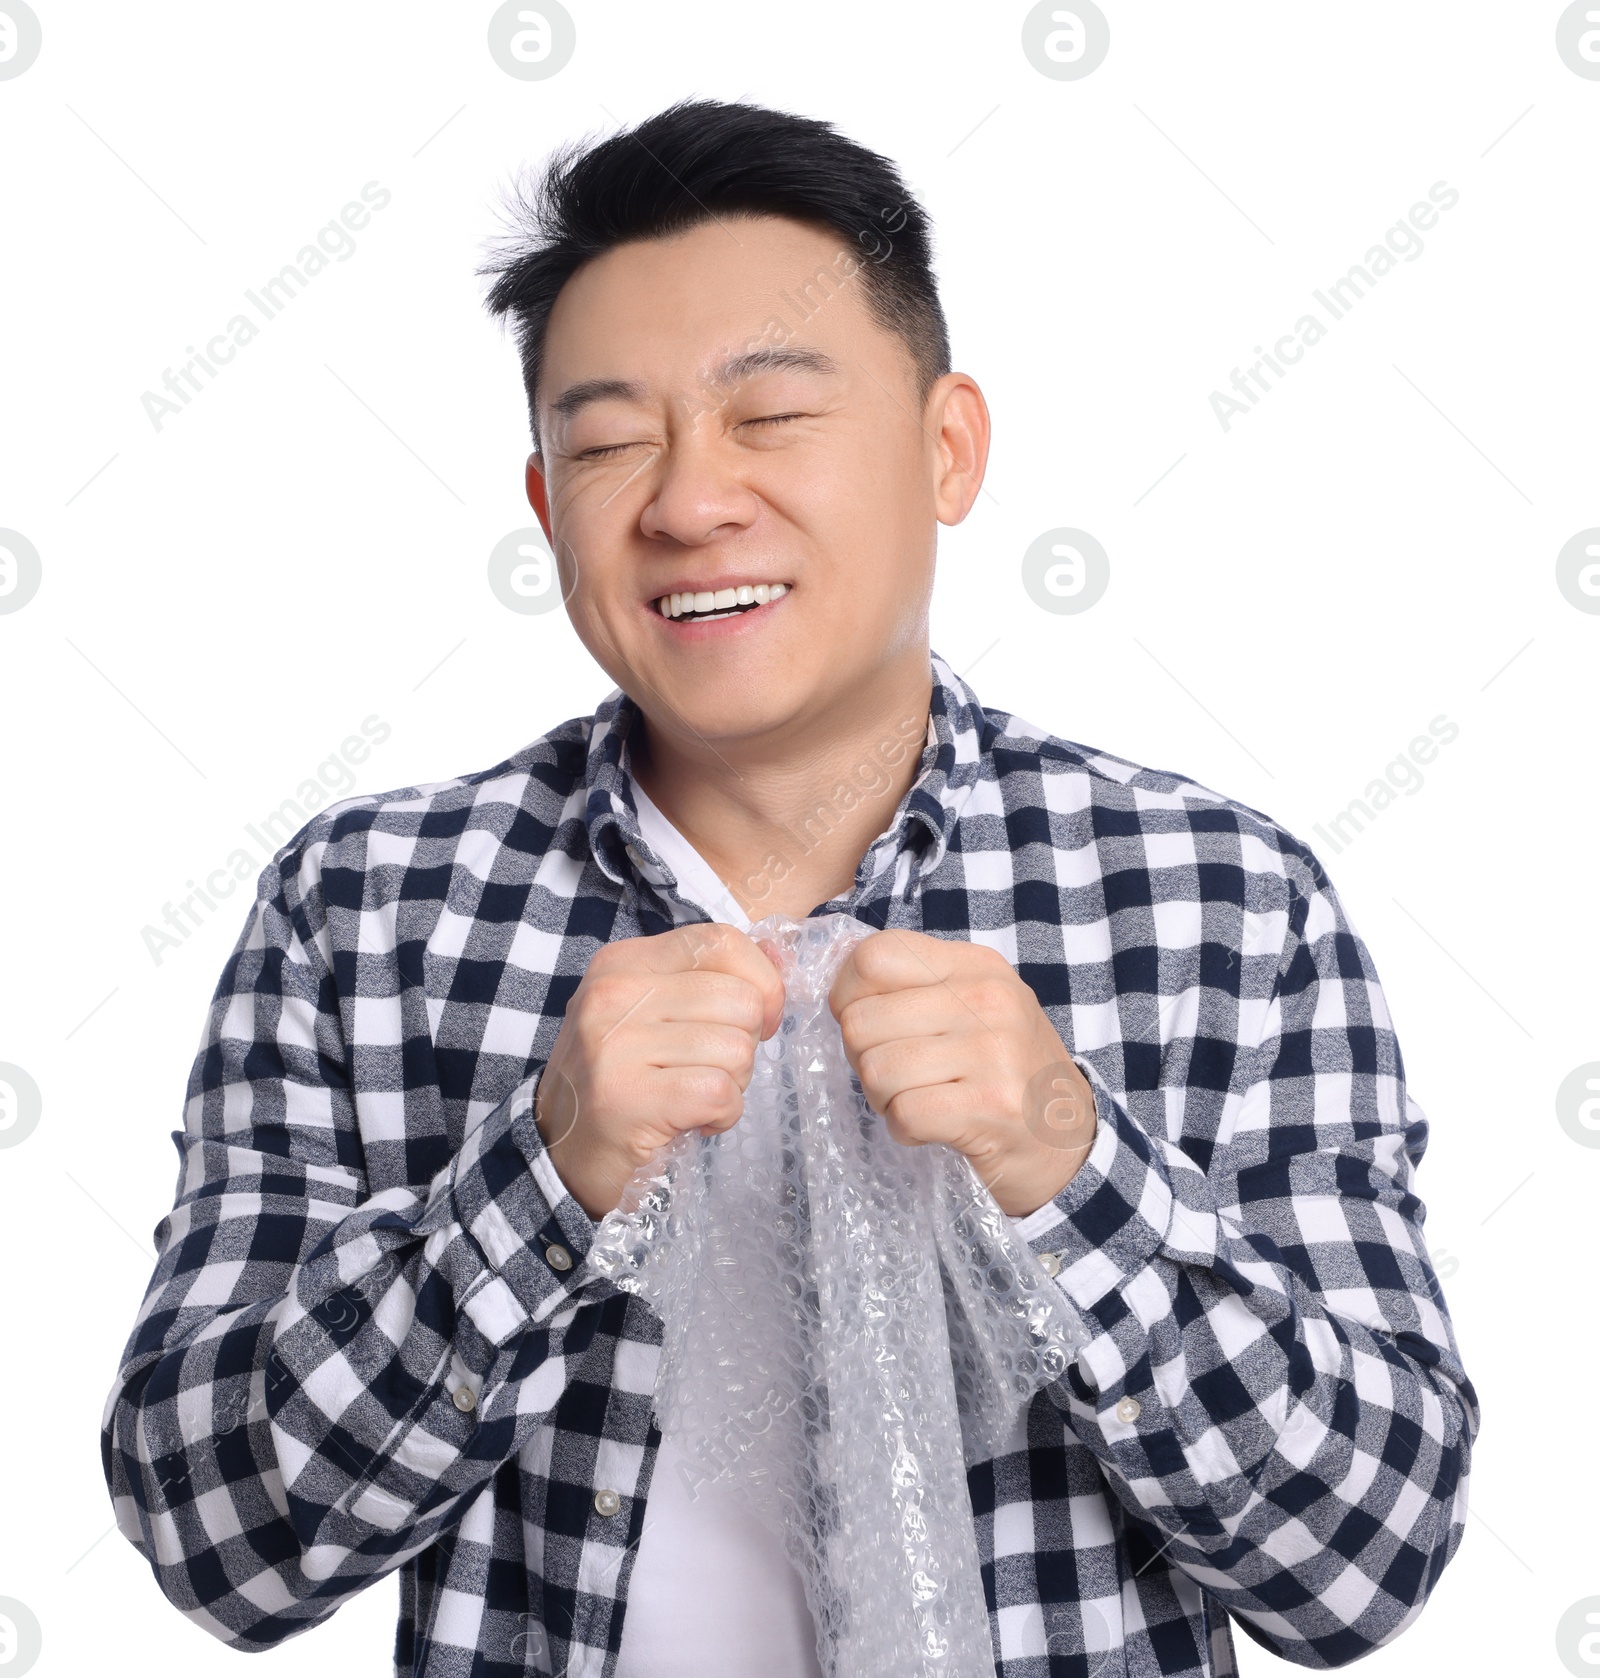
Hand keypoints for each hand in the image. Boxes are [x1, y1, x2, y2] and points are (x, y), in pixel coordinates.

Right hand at [534, 923, 785, 1219]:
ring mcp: (616, 1045)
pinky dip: (722, 1116)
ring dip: (732, 1085)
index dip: (762, 982)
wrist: (560, 1155)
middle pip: (739, 1000)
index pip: (719, 940)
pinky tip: (693, 1121)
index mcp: (623, 962)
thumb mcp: (656, 1013)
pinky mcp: (627, 1097)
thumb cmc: (623, 1080)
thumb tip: (781, 955)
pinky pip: (720, 1093)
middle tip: (707, 1071)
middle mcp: (613, 993)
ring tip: (692, 1097)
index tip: (760, 1020)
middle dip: (743, 1045)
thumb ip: (713, 979)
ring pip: (736, 1049)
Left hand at [828, 929, 1096, 1217]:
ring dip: (884, 1098)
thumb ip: (914, 987)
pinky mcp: (991, 1107)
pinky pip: (904, 1114)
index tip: (869, 1025)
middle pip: (861, 1021)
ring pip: (876, 1070)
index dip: (848, 995)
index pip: (873, 956)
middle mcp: (988, 999)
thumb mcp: (974, 1007)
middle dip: (864, 1058)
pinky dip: (905, 1130)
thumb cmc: (1006, 1071)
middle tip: (901, 1075)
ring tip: (919, 1100)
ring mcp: (993, 1053)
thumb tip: (838, 994)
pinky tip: (933, 1128)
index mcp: (976, 965)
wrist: (1071, 1142)